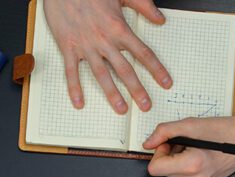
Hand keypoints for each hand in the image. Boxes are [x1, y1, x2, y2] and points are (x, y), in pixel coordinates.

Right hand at [43, 0, 172, 113]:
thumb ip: (143, 5)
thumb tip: (160, 18)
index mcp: (119, 27)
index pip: (143, 53)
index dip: (156, 69)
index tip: (165, 82)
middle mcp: (104, 40)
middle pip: (125, 69)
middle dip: (136, 89)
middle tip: (145, 105)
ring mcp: (85, 45)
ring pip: (101, 74)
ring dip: (112, 93)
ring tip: (120, 108)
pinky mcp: (68, 46)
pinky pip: (71, 71)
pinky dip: (74, 88)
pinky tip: (79, 102)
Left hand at [143, 109, 234, 176]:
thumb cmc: (224, 131)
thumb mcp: (190, 125)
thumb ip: (164, 132)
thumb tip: (148, 142)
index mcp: (191, 165)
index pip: (154, 169)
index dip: (158, 153)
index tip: (168, 143)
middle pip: (163, 171)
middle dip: (168, 154)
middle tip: (184, 142)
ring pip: (172, 173)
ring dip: (177, 158)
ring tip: (194, 146)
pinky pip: (184, 174)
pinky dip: (186, 163)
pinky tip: (199, 153)